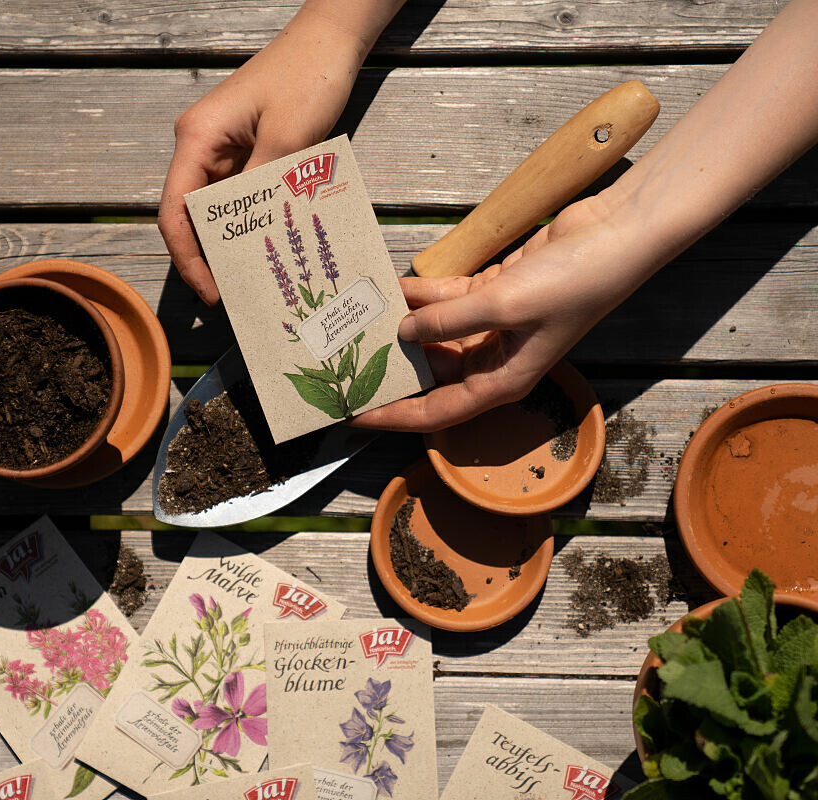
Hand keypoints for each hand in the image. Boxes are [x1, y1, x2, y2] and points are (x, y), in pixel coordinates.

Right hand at [158, 3, 395, 304]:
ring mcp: (221, 147)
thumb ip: (262, 188)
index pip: (175, 210)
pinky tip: (265, 246)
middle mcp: (200, 144)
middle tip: (234, 296)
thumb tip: (247, 238)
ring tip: (251, 279)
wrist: (330, 38)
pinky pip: (238, 195)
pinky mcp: (243, 149)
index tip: (210, 292)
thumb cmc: (308, 77)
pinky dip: (248, 221)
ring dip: (230, 243)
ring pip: (214, 209)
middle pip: (190, 214)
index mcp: (197, 138)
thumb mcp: (288, 139)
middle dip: (207, 257)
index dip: (187, 257)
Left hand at [352, 196, 656, 431]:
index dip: (392, 416)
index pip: (434, 413)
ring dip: (401, 323)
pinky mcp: (494, 294)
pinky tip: (391, 286)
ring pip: (433, 332)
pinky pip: (446, 301)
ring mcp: (493, 326)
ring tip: (358, 316)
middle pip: (428, 373)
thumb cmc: (574, 283)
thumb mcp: (503, 304)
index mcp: (500, 381)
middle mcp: (493, 360)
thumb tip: (403, 330)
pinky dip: (421, 295)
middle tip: (343, 357)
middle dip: (390, 364)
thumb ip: (448, 319)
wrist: (615, 236)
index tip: (352, 415)